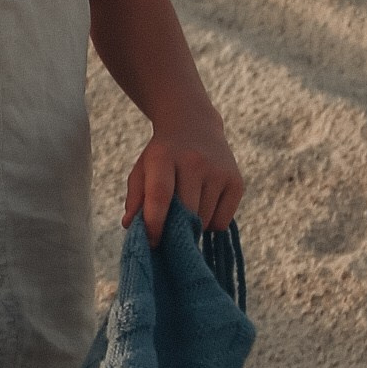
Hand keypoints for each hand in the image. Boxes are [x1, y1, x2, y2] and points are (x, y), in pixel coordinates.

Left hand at [122, 124, 243, 244]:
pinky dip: (211, 224)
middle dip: (175, 230)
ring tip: (187, 210)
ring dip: (193, 227)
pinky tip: (204, 206)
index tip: (152, 242)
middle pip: (186, 213)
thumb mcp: (142, 169)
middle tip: (168, 232)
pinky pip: (222, 222)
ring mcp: (218, 170)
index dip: (154, 222)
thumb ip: (135, 197)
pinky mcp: (236, 181)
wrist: (194, 125)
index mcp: (164, 157)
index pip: (160, 195)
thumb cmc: (162, 156)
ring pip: (205, 221)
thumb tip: (130, 226)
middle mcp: (194, 161)